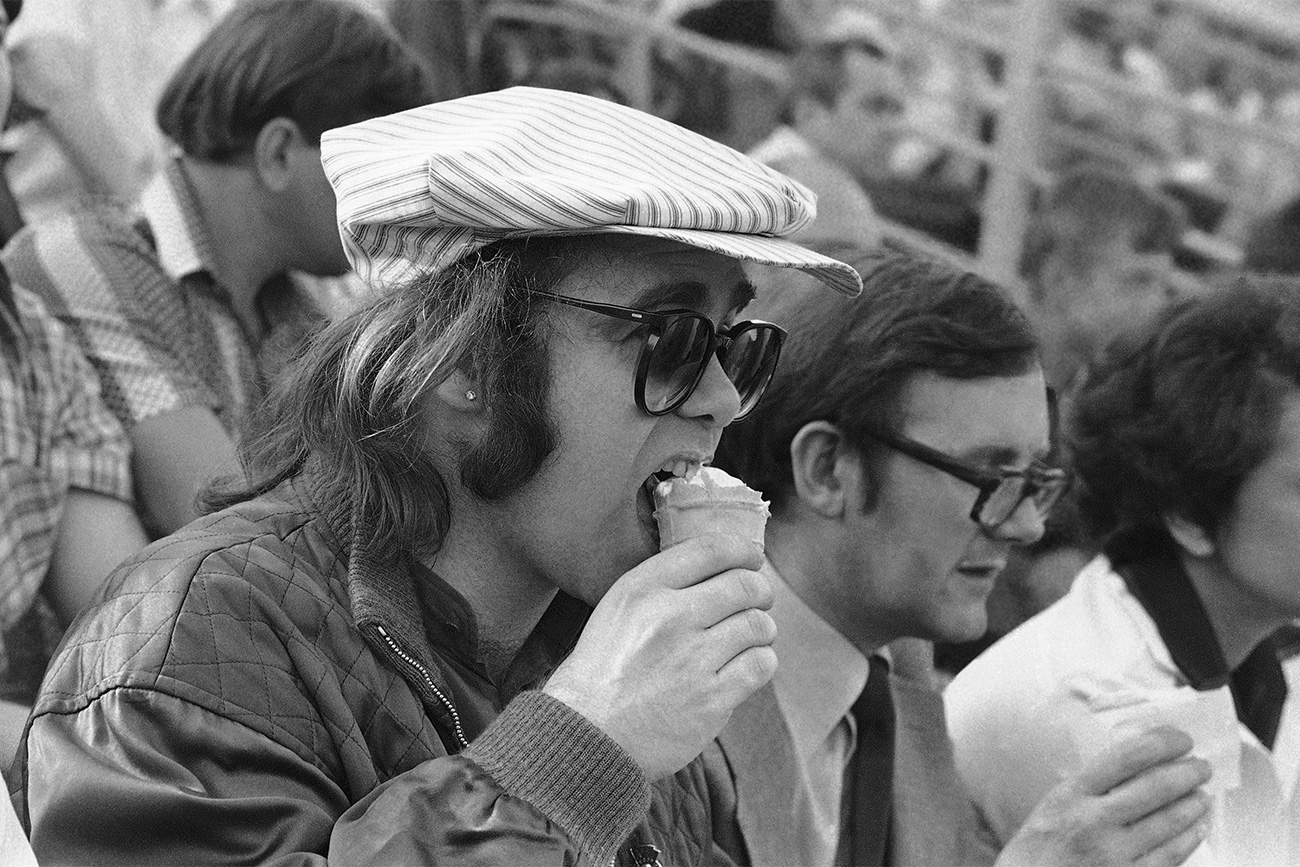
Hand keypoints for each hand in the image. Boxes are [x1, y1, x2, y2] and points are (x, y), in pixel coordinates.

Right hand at [543, 534, 774, 779]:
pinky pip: (760, 665)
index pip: (711, 549)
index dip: (743, 551)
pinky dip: (762, 661)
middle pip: (745, 585)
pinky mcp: (711, 699)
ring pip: (758, 625)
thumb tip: (720, 568)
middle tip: (758, 600)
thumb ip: (661, 584)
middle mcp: (670, 618)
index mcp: (642, 590)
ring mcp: (692, 660)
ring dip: (762, 629)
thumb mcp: (617, 609)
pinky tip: (747, 665)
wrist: (587, 734)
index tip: (752, 560)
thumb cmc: (601, 671)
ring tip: (751, 637)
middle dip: (760, 591)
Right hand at [996, 726, 1211, 866]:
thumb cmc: (1038, 851)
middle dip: (1188, 772)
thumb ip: (1088, 788)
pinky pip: (1172, 855)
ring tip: (1202, 795)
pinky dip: (1191, 837)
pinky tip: (1197, 828)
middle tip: (1201, 767)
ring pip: (1171, 821)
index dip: (1162, 743)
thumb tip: (1136, 766)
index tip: (1180, 739)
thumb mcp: (1051, 807)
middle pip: (1157, 787)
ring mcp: (1114, 854)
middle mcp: (1093, 821)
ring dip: (1194, 804)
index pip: (1126, 756)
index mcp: (1070, 795)